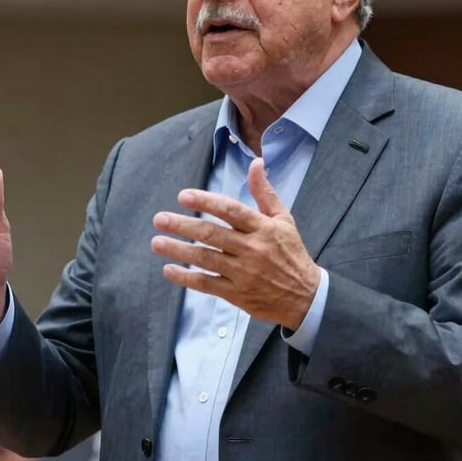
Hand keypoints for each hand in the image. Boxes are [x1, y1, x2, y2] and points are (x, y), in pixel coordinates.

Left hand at [151, 157, 319, 328]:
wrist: (305, 296)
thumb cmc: (291, 253)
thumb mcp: (283, 220)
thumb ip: (265, 192)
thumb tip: (256, 163)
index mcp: (262, 228)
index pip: (230, 210)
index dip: (206, 201)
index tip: (183, 196)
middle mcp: (251, 249)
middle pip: (211, 234)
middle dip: (183, 225)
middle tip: (160, 219)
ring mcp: (242, 273)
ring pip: (205, 258)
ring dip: (178, 250)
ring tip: (156, 242)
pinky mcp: (236, 293)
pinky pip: (206, 284)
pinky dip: (186, 277)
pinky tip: (168, 269)